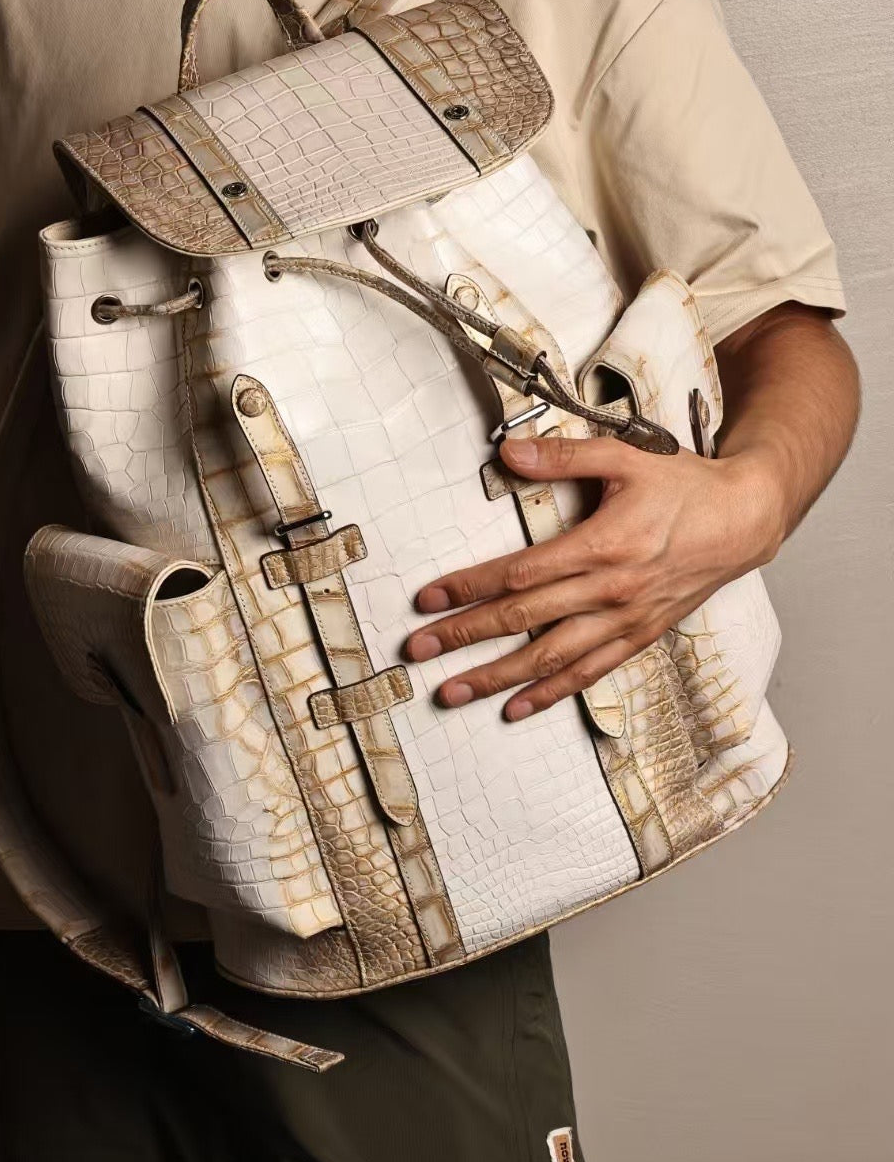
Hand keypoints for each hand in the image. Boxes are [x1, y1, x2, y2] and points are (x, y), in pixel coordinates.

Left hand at [405, 434, 784, 720]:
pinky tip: (517, 707)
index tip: (428, 598)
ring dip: (497, 677)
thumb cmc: (684, 488)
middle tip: (418, 651)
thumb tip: (510, 453)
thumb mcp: (625, 457)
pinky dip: (550, 694)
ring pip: (549, 658)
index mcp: (600, 546)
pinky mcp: (637, 637)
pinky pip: (587, 674)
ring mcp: (623, 621)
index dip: (468, 587)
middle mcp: (608, 592)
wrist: (743, 521)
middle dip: (464, 636)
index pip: (518, 573)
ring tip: (453, 691)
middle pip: (522, 620)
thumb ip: (564, 457)